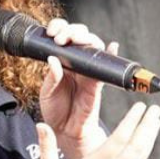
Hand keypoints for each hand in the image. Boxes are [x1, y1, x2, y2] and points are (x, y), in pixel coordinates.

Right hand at [34, 102, 159, 158]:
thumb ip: (47, 146)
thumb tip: (42, 124)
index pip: (118, 140)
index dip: (131, 122)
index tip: (140, 107)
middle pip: (135, 147)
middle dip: (147, 127)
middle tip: (156, 109)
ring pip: (139, 158)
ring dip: (149, 139)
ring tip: (156, 123)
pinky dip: (144, 156)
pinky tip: (146, 148)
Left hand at [37, 18, 114, 158]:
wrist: (65, 129)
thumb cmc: (55, 109)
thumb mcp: (47, 92)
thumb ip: (51, 77)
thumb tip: (53, 59)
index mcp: (61, 60)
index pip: (63, 36)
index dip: (59, 28)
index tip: (51, 32)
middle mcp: (76, 62)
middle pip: (80, 36)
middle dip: (72, 31)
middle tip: (61, 38)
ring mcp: (88, 71)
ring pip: (93, 47)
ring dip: (86, 38)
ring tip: (75, 39)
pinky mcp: (98, 83)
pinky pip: (107, 68)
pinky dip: (111, 54)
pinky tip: (112, 46)